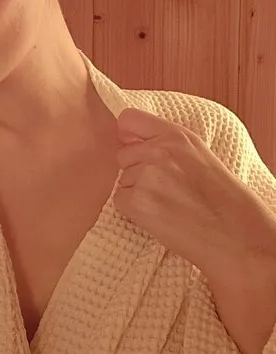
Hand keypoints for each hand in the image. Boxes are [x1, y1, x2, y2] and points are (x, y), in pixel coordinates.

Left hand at [113, 108, 274, 271]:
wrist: (233, 235)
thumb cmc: (220, 199)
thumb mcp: (198, 155)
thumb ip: (164, 142)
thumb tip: (125, 138)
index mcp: (176, 136)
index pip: (129, 118)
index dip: (129, 137)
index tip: (136, 148)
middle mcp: (158, 151)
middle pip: (123, 155)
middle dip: (136, 171)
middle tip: (167, 189)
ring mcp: (146, 175)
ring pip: (123, 179)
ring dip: (138, 193)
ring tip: (168, 204)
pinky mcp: (137, 201)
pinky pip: (120, 200)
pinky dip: (134, 211)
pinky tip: (160, 216)